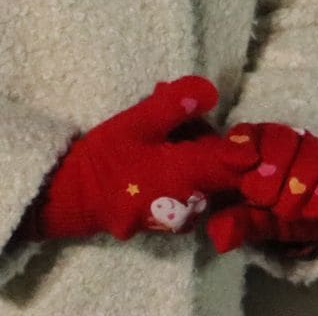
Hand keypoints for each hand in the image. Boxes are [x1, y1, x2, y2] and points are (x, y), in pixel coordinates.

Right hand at [27, 76, 258, 241]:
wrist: (72, 199)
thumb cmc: (106, 157)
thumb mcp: (136, 121)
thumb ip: (175, 105)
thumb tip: (212, 92)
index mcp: (190, 173)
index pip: (242, 164)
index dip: (246, 145)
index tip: (236, 129)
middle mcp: (194, 202)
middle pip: (226, 171)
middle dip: (211, 144)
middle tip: (183, 125)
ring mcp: (182, 219)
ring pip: (209, 182)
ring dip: (197, 159)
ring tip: (165, 140)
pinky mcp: (170, 224)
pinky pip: (192, 194)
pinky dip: (185, 174)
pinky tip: (160, 157)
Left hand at [205, 121, 317, 254]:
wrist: (301, 216)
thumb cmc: (265, 210)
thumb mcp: (246, 221)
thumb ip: (235, 225)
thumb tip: (221, 238)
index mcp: (249, 144)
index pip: (244, 134)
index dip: (242, 145)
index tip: (244, 165)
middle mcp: (280, 136)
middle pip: (280, 139)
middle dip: (273, 173)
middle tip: (266, 201)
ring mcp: (310, 145)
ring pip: (311, 152)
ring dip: (299, 187)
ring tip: (287, 213)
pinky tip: (312, 212)